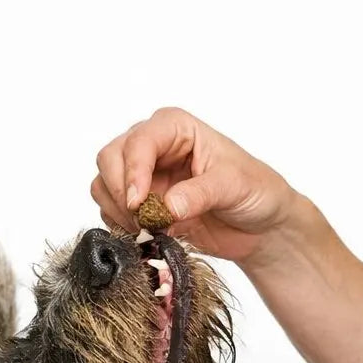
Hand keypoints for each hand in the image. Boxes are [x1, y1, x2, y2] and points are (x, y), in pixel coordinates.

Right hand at [91, 107, 298, 264]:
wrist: (259, 226)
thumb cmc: (254, 192)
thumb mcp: (234, 186)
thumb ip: (200, 193)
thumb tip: (167, 207)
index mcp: (175, 128)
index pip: (138, 141)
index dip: (133, 171)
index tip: (139, 202)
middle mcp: (153, 147)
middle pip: (110, 158)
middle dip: (121, 192)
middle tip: (143, 219)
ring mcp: (142, 176)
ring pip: (104, 185)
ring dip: (119, 211)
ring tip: (151, 228)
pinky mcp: (138, 204)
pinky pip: (109, 212)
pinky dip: (121, 226)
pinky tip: (148, 234)